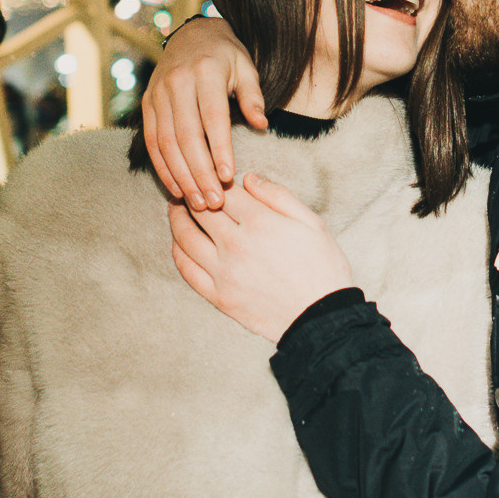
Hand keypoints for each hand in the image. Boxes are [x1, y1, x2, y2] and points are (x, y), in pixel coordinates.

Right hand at [143, 18, 267, 210]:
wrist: (192, 34)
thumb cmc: (226, 56)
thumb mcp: (246, 67)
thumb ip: (252, 96)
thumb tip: (261, 124)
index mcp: (206, 72)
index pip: (212, 117)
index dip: (220, 149)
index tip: (229, 177)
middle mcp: (177, 82)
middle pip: (187, 135)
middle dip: (200, 172)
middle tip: (214, 200)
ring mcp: (158, 94)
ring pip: (166, 143)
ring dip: (181, 176)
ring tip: (197, 202)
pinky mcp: (147, 104)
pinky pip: (152, 141)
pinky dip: (163, 168)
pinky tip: (177, 188)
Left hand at [169, 173, 354, 343]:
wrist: (321, 318)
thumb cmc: (322, 268)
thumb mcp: (312, 223)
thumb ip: (279, 196)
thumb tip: (249, 179)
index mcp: (260, 223)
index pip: (225, 192)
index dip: (217, 181)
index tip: (214, 179)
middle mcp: (236, 245)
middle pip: (200, 210)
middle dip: (192, 195)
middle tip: (188, 189)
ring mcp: (224, 273)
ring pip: (186, 238)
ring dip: (177, 219)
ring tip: (176, 210)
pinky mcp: (219, 296)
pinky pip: (187, 271)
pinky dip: (178, 253)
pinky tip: (180, 244)